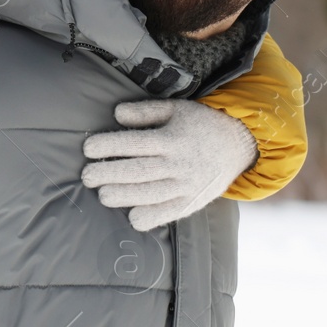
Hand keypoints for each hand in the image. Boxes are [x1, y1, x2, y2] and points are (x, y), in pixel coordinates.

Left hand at [81, 99, 259, 230]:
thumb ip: (146, 111)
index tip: (88, 148)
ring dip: (122, 197)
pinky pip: (167, 214)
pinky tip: (132, 215)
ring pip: (149, 195)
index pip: (135, 143)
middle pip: (138, 172)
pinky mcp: (191, 203)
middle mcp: (179, 163)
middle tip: (87, 176)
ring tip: (103, 195)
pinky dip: (149, 217)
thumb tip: (116, 114)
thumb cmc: (201, 125)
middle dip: (108, 174)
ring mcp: (186, 186)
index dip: (109, 146)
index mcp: (172, 138)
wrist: (239, 145)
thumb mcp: (176, 109)